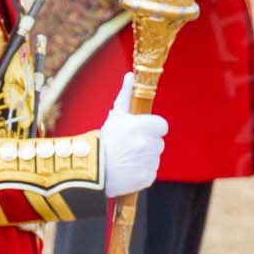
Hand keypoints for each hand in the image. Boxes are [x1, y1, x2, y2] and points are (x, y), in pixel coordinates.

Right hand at [98, 74, 166, 196]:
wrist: (92, 170)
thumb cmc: (104, 140)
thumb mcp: (115, 116)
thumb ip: (126, 95)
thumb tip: (130, 75)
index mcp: (142, 127)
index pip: (162, 126)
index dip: (153, 128)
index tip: (141, 131)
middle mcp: (147, 144)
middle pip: (158, 143)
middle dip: (147, 144)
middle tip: (129, 146)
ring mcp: (147, 162)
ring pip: (154, 158)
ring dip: (144, 159)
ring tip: (126, 159)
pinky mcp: (146, 178)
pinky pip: (150, 173)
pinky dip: (141, 173)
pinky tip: (127, 170)